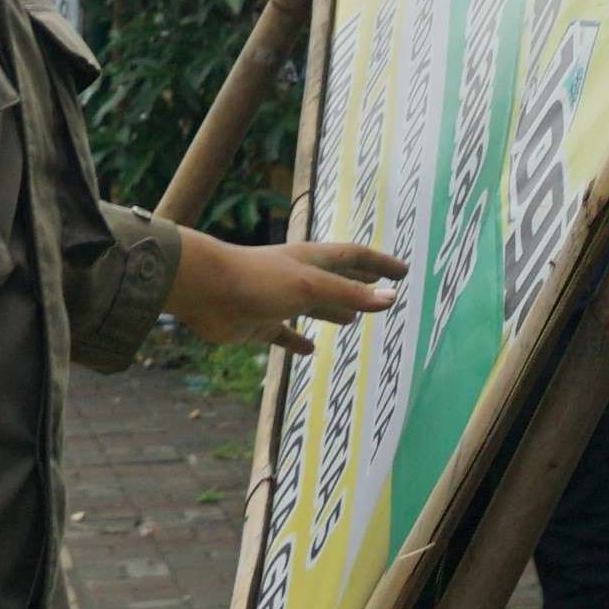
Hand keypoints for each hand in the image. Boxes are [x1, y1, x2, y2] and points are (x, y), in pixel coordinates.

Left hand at [168, 231, 408, 356]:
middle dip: (360, 284)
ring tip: (352, 320)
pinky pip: (283, 334)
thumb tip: (390, 298)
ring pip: (313, 308)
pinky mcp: (258, 324)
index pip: (355, 257)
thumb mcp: (310, 286)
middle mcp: (298, 278)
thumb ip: (349, 293)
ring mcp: (278, 301)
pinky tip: (308, 351)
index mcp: (313, 261)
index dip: (380, 263)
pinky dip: (297, 342)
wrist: (205, 289)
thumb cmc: (259, 280)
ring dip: (333, 312)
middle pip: (336, 280)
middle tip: (383, 291)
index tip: (403, 272)